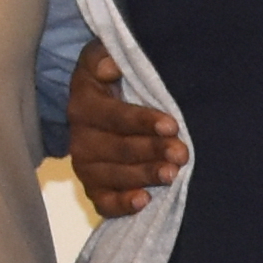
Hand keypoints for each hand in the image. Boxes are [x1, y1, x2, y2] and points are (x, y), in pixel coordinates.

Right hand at [68, 41, 186, 216]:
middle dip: (152, 151)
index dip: (143, 121)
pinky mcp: (93, 188)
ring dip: (144, 176)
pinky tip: (144, 201)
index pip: (115, 116)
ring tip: (172, 175)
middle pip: (118, 149)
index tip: (171, 124)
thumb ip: (102, 57)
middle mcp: (80, 139)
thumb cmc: (109, 80)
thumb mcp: (100, 59)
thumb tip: (110, 67)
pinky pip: (104, 202)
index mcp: (84, 105)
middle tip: (182, 153)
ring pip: (114, 176)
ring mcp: (85, 167)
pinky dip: (122, 204)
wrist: (96, 106)